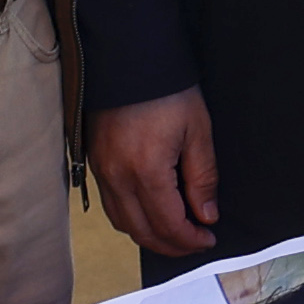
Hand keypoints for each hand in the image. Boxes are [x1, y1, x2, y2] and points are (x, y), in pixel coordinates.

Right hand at [88, 87, 221, 255]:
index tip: (208, 238)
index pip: (168, 225)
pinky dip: (131, 218)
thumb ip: (202, 178)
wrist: (129, 57)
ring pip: (122, 223)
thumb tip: (206, 216)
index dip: (190, 240)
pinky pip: (111, 205)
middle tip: (194, 243)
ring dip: (149, 235)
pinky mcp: (95, 163)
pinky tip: (151, 212)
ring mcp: (101, 171)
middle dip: (171, 245)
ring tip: (175, 232)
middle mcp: (116, 177)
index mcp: (145, 170)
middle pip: (142, 231)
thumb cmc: (167, 89)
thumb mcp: (197, 131)